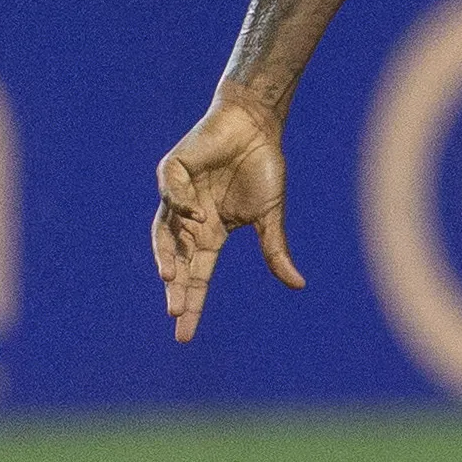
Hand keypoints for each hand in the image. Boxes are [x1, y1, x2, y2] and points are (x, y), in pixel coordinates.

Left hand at [150, 93, 302, 343]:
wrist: (256, 126)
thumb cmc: (263, 167)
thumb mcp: (270, 216)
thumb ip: (275, 251)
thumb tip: (298, 285)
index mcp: (209, 234)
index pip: (197, 276)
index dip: (191, 304)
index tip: (183, 336)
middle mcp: (188, 220)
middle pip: (176, 261)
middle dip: (176, 289)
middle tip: (175, 314)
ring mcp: (176, 196)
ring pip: (163, 233)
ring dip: (166, 255)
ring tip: (170, 277)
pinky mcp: (171, 171)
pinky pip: (170, 194)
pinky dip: (180, 207)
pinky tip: (197, 216)